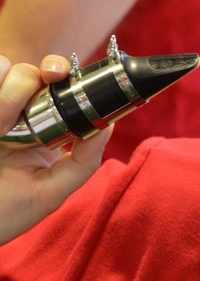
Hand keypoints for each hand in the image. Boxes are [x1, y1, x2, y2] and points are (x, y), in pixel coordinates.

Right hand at [0, 54, 110, 244]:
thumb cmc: (5, 213)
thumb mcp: (49, 193)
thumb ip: (82, 163)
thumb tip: (108, 126)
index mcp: (41, 130)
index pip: (54, 87)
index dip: (60, 72)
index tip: (60, 75)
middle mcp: (13, 114)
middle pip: (28, 72)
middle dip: (29, 81)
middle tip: (24, 107)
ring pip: (1, 68)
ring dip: (6, 95)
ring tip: (0, 129)